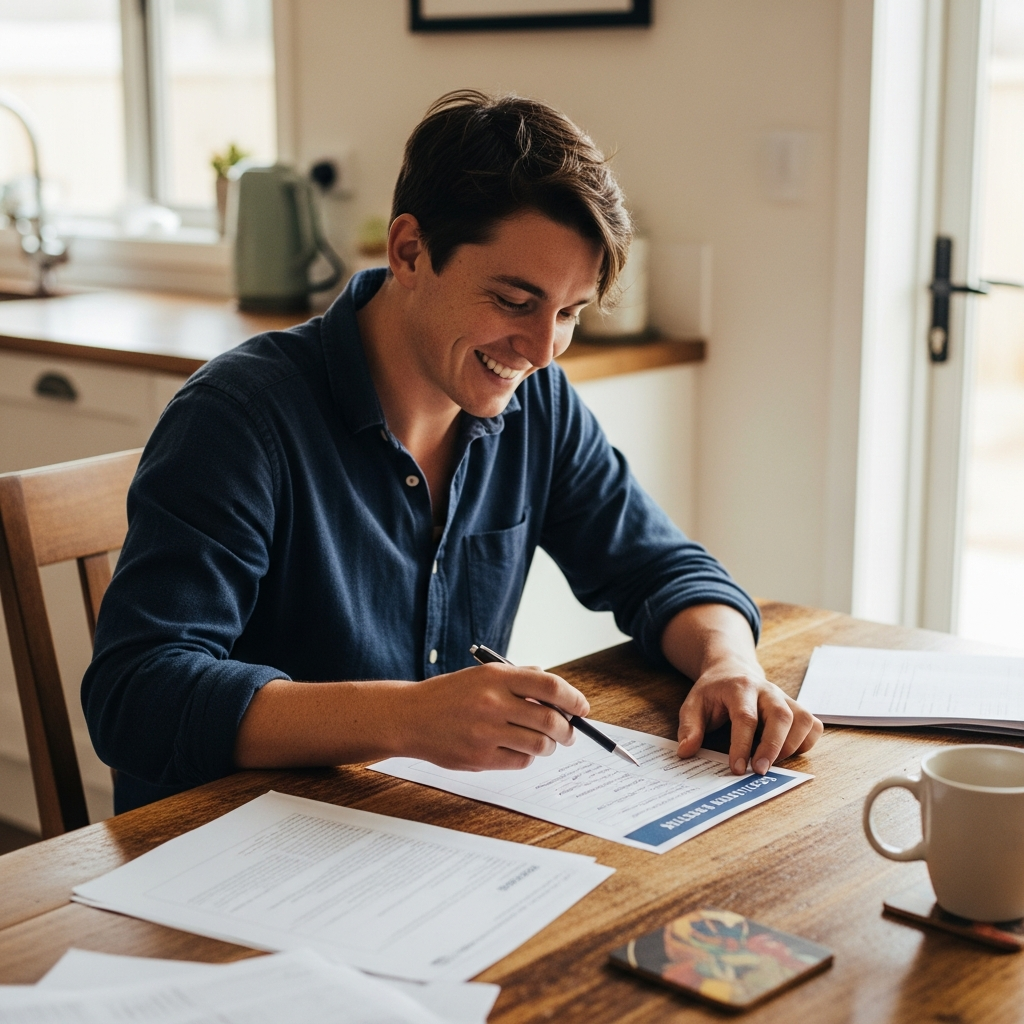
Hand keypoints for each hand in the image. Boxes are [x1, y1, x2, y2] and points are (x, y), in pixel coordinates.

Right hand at [397, 663, 589, 770]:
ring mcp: (486, 732)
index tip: (582, 708)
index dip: (573, 699)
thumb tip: (558, 693)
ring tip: (545, 743)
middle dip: (568, 729)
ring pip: (539, 745)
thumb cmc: (449, 695)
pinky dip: (528, 757)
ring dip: (550, 746)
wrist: (409, 717)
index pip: (550, 686)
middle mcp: (492, 703)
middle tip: (569, 732)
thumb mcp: (482, 675)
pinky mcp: (479, 758)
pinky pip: (520, 761)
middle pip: (550, 720)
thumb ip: (519, 679)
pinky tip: (519, 749)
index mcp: (496, 677)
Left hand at [675, 654, 822, 774]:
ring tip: (771, 763)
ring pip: (802, 720)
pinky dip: (805, 743)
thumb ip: (689, 727)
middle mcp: (767, 690)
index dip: (742, 745)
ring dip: (790, 746)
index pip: (745, 717)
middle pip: (781, 716)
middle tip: (759, 771)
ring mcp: (785, 698)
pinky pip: (813, 725)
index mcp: (739, 688)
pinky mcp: (797, 707)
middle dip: (773, 747)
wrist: (732, 670)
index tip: (737, 769)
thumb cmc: (714, 692)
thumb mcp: (693, 704)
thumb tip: (686, 752)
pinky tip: (786, 752)